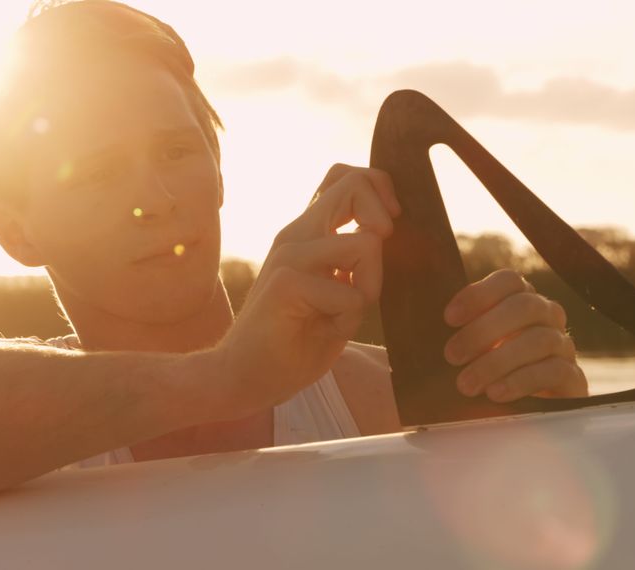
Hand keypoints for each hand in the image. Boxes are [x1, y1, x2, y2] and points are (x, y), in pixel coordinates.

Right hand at [213, 164, 399, 415]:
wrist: (246, 376)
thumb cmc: (295, 340)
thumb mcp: (337, 292)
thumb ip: (356, 261)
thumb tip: (388, 234)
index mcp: (308, 232)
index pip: (345, 177)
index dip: (378, 188)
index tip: (387, 226)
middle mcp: (296, 234)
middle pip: (352, 183)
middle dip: (383, 216)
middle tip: (374, 261)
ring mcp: (288, 255)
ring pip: (365, 244)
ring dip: (370, 287)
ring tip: (343, 314)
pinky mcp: (285, 284)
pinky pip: (349, 294)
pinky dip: (349, 318)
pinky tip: (324, 330)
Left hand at [443, 269, 587, 402]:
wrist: (528, 409)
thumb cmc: (487, 371)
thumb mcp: (470, 346)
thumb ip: (458, 331)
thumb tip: (422, 327)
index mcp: (521, 300)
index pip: (509, 281)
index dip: (479, 294)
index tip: (448, 318)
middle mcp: (547, 316)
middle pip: (524, 306)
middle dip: (483, 331)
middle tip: (451, 356)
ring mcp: (563, 345)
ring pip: (538, 340)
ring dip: (497, 362)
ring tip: (466, 384)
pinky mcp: (573, 377)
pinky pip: (554, 370)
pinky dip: (521, 381)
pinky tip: (496, 393)